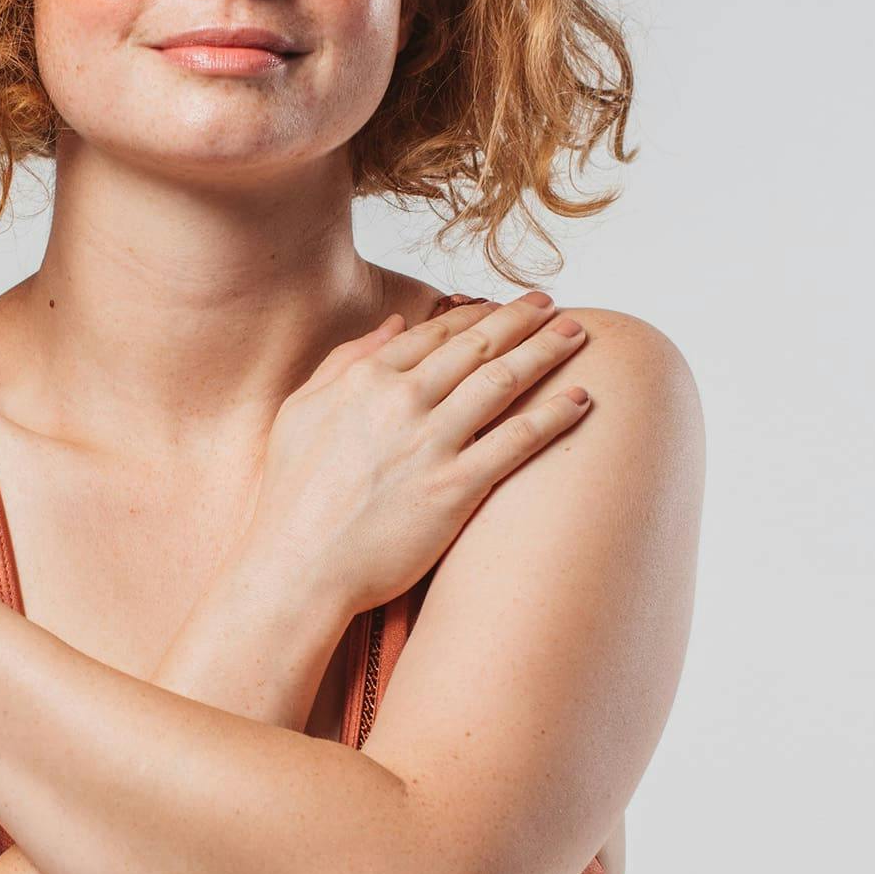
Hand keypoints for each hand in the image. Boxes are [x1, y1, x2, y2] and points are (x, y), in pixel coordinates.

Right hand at [244, 293, 592, 615]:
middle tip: (552, 306)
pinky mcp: (454, 488)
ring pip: (503, 382)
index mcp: (365, 380)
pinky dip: (554, 415)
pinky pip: (516, 441)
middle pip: (477, 347)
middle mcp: (402, 401)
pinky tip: (582, 399)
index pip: (435, 334)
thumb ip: (345, 361)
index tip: (502, 307)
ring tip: (577, 335)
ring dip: (545, 353)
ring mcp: (430, 443)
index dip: (476, 315)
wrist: (298, 567)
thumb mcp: (300, 410)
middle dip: (521, 321)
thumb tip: (393, 324)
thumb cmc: (293, 497)